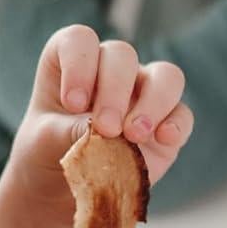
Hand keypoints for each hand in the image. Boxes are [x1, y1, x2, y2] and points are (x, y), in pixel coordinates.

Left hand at [0, 26, 194, 227]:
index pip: (81, 41)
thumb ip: (67, 130)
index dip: (79, 65)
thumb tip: (107, 132)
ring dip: (153, 102)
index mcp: (72, 61)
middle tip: (105, 128)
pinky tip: (164, 139)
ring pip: (165, 76)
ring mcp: (143, 95)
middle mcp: (110, 70)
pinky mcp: (166, 126)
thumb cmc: (46, 151)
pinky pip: (182, 115)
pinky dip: (176, 124)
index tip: (73, 103)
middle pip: (123, 56)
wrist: (62, 187)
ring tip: (134, 134)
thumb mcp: (44, 140)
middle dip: (115, 90)